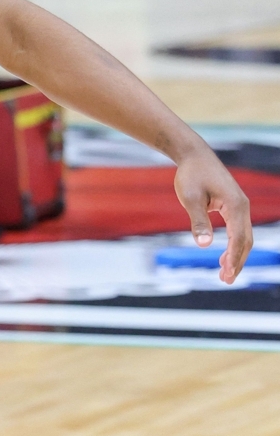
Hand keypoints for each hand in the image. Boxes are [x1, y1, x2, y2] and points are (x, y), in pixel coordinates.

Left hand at [173, 149, 251, 283]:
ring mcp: (240, 206)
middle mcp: (243, 207)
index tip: (226, 275)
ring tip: (225, 273)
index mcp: (236, 206)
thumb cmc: (191, 175)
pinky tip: (224, 255)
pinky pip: (238, 229)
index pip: (239, 239)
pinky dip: (233, 244)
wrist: (194, 155)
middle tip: (226, 280)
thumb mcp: (190, 198)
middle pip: (245, 240)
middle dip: (237, 261)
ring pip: (243, 236)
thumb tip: (204, 245)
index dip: (234, 259)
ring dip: (236, 255)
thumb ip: (198, 221)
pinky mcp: (234, 205)